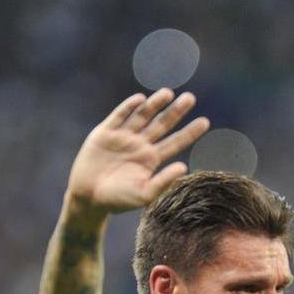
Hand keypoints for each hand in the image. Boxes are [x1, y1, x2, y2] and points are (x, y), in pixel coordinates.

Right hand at [66, 88, 209, 214]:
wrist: (88, 198)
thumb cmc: (118, 200)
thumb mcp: (144, 194)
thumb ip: (163, 181)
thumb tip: (184, 167)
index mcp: (151, 159)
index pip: (175, 142)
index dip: (190, 132)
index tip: (205, 122)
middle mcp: (140, 145)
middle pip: (162, 124)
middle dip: (176, 111)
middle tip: (191, 98)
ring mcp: (123, 137)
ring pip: (142, 115)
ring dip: (155, 104)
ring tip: (168, 93)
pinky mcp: (105, 132)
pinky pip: (119, 116)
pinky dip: (128, 107)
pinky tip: (140, 99)